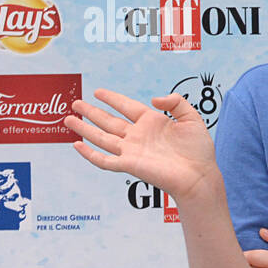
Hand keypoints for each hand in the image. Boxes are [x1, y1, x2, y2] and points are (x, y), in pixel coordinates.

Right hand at [65, 89, 218, 205]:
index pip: (126, 106)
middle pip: (109, 121)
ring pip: (101, 137)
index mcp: (152, 122)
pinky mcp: (129, 165)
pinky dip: (89, 154)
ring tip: (68, 119)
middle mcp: (138, 136)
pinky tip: (77, 145)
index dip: (112, 99)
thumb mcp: (192, 118)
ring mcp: (132, 151)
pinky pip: (104, 160)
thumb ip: (176, 102)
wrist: (199, 175)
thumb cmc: (199, 150)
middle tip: (75, 103)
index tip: (98, 91)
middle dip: (92, 112)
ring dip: (84, 128)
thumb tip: (153, 100)